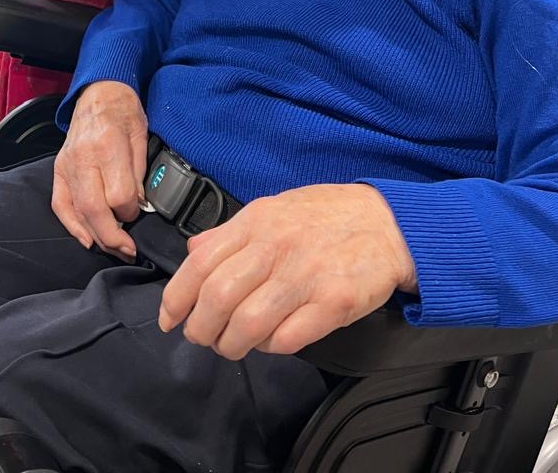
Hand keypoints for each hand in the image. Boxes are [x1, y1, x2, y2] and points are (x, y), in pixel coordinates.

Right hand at [51, 81, 147, 258]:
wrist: (99, 92)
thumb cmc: (123, 111)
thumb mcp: (141, 134)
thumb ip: (139, 172)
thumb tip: (139, 204)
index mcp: (108, 146)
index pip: (119, 195)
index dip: (132, 211)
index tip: (139, 211)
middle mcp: (83, 157)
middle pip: (95, 209)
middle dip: (113, 236)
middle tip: (128, 249)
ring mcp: (67, 165)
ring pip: (77, 211)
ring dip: (96, 236)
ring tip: (114, 248)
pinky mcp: (59, 169)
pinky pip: (60, 204)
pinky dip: (71, 225)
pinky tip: (86, 238)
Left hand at [158, 184, 415, 360]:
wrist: (388, 223)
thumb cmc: (326, 217)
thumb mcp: (274, 209)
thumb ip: (232, 233)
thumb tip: (193, 250)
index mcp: (257, 221)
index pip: (201, 262)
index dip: (177, 297)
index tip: (169, 319)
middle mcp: (277, 246)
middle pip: (218, 298)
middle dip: (201, 328)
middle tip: (203, 338)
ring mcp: (306, 275)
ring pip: (248, 324)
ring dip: (232, 344)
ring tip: (233, 346)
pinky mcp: (333, 302)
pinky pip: (287, 339)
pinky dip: (271, 347)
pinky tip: (272, 341)